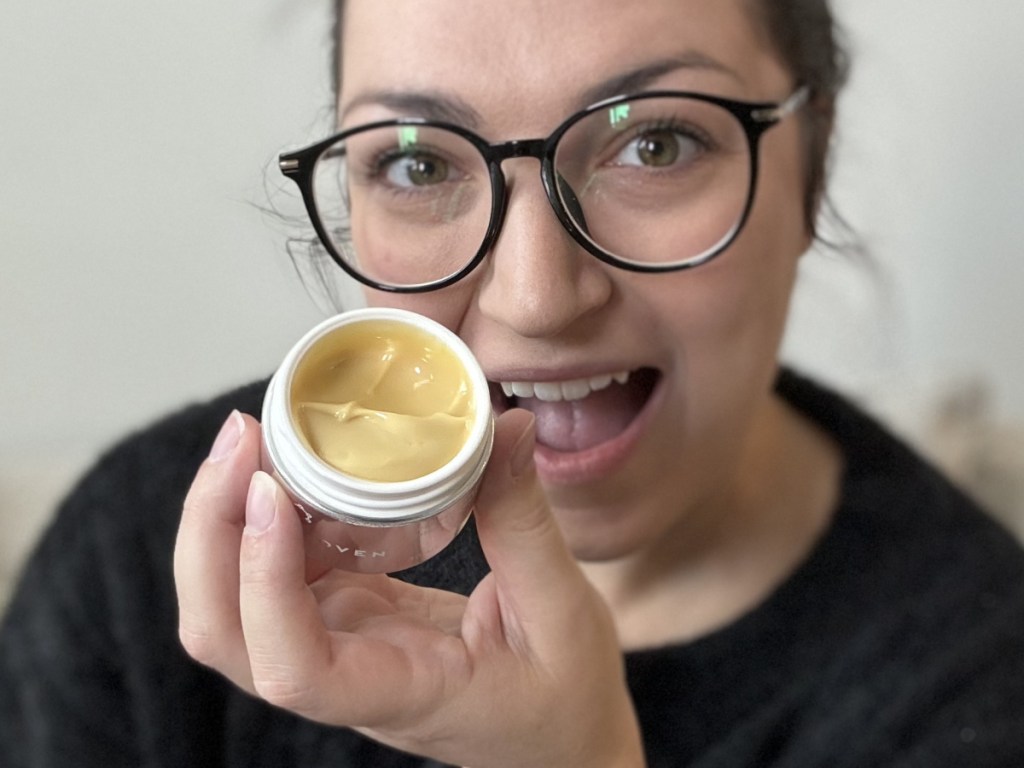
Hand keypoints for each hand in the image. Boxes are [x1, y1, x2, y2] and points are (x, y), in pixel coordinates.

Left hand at [175, 408, 645, 767]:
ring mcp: (338, 642)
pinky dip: (267, 513)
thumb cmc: (564, 698)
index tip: (273, 493)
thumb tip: (507, 425)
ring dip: (223, 517)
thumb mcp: (564, 610)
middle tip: (242, 437)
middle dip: (209, 531)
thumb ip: (525, 521)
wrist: (557, 739)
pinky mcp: (346, 614)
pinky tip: (294, 461)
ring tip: (254, 436)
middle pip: (226, 630)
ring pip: (233, 600)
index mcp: (397, 690)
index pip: (294, 669)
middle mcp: (346, 673)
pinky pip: (278, 569)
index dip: (261, 584)